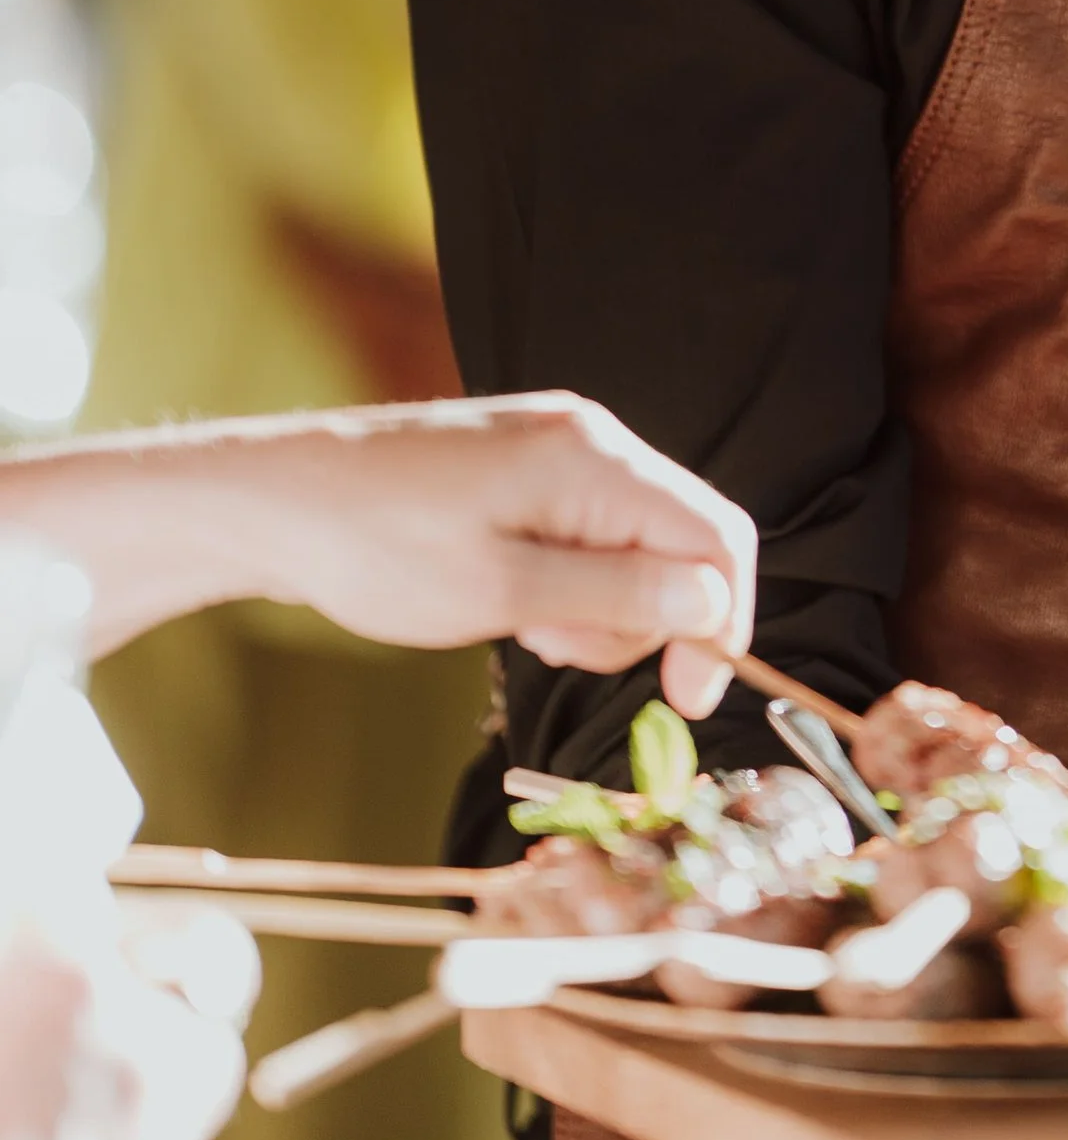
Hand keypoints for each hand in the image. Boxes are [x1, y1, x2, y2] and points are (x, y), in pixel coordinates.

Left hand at [0, 396, 758, 713]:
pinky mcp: (525, 470)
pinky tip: (504, 599)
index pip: (717, 536)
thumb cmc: (376, 548)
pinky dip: (563, 583)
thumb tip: (711, 605)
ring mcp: (555, 450)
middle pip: (679, 544)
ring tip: (513, 622)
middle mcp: (589, 440)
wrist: (272, 502)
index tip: (687, 699)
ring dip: (594, 608)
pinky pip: (585, 535)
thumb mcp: (502, 593)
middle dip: (639, 618)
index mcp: (594, 459)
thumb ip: (615, 597)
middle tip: (549, 647)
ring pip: (632, 547)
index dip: (722, 623)